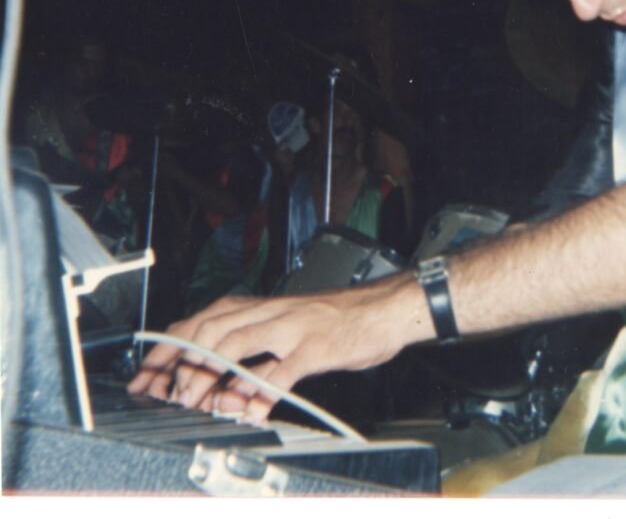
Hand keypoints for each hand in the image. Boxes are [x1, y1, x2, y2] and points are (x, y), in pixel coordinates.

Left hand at [128, 275, 429, 421]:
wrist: (385, 307)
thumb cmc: (339, 319)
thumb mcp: (289, 329)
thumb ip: (256, 354)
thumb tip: (220, 387)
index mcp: (260, 307)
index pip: (199, 321)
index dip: (167, 349)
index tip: (146, 377)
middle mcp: (269, 312)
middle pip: (207, 330)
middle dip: (177, 365)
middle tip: (163, 395)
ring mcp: (290, 328)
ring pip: (234, 343)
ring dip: (208, 375)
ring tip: (196, 403)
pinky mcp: (314, 348)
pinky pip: (280, 372)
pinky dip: (259, 394)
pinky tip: (249, 413)